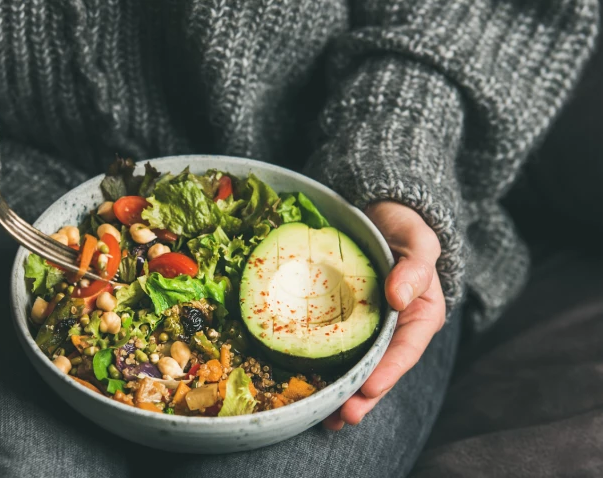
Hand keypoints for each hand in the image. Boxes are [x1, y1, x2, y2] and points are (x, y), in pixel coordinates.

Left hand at [323, 201, 445, 429]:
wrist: (379, 215)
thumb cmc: (403, 228)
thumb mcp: (418, 241)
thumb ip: (415, 268)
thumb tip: (399, 296)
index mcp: (419, 316)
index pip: (406, 350)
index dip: (388, 372)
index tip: (369, 388)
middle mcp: (394, 330)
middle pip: (380, 370)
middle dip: (363, 397)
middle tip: (343, 417)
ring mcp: (367, 329)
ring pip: (357, 368)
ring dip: (342, 395)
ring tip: (326, 419)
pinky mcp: (343, 324)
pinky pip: (333, 349)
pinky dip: (322, 371)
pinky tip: (306, 390)